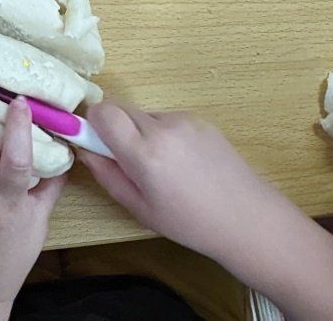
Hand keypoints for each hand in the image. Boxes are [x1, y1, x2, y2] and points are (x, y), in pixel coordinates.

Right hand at [76, 102, 287, 264]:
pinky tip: (183, 163)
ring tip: (163, 167)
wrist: (248, 219)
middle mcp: (163, 128)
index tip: (98, 144)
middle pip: (120, 109)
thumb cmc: (190, 223)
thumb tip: (84, 150)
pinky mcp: (200, 120)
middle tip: (130, 161)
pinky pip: (167, 119)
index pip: (102, 111)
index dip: (94, 124)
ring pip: (144, 115)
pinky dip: (164, 134)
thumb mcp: (140, 209)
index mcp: (145, 153)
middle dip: (116, 129)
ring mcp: (184, 121)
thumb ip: (107, 175)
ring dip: (141, 132)